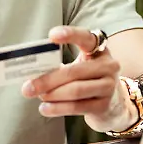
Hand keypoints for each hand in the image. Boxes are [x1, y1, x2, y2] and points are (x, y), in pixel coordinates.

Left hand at [20, 26, 137, 133]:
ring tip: (37, 96)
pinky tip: (45, 109)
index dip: (70, 34)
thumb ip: (61, 66)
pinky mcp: (104, 105)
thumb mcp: (80, 66)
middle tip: (28, 87)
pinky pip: (77, 107)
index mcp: (100, 50)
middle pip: (74, 71)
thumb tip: (33, 74)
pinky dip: (58, 108)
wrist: (113, 104)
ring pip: (75, 90)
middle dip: (48, 80)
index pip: (86, 37)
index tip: (51, 36)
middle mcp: (108, 66)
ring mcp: (108, 86)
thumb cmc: (88, 80)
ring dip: (52, 94)